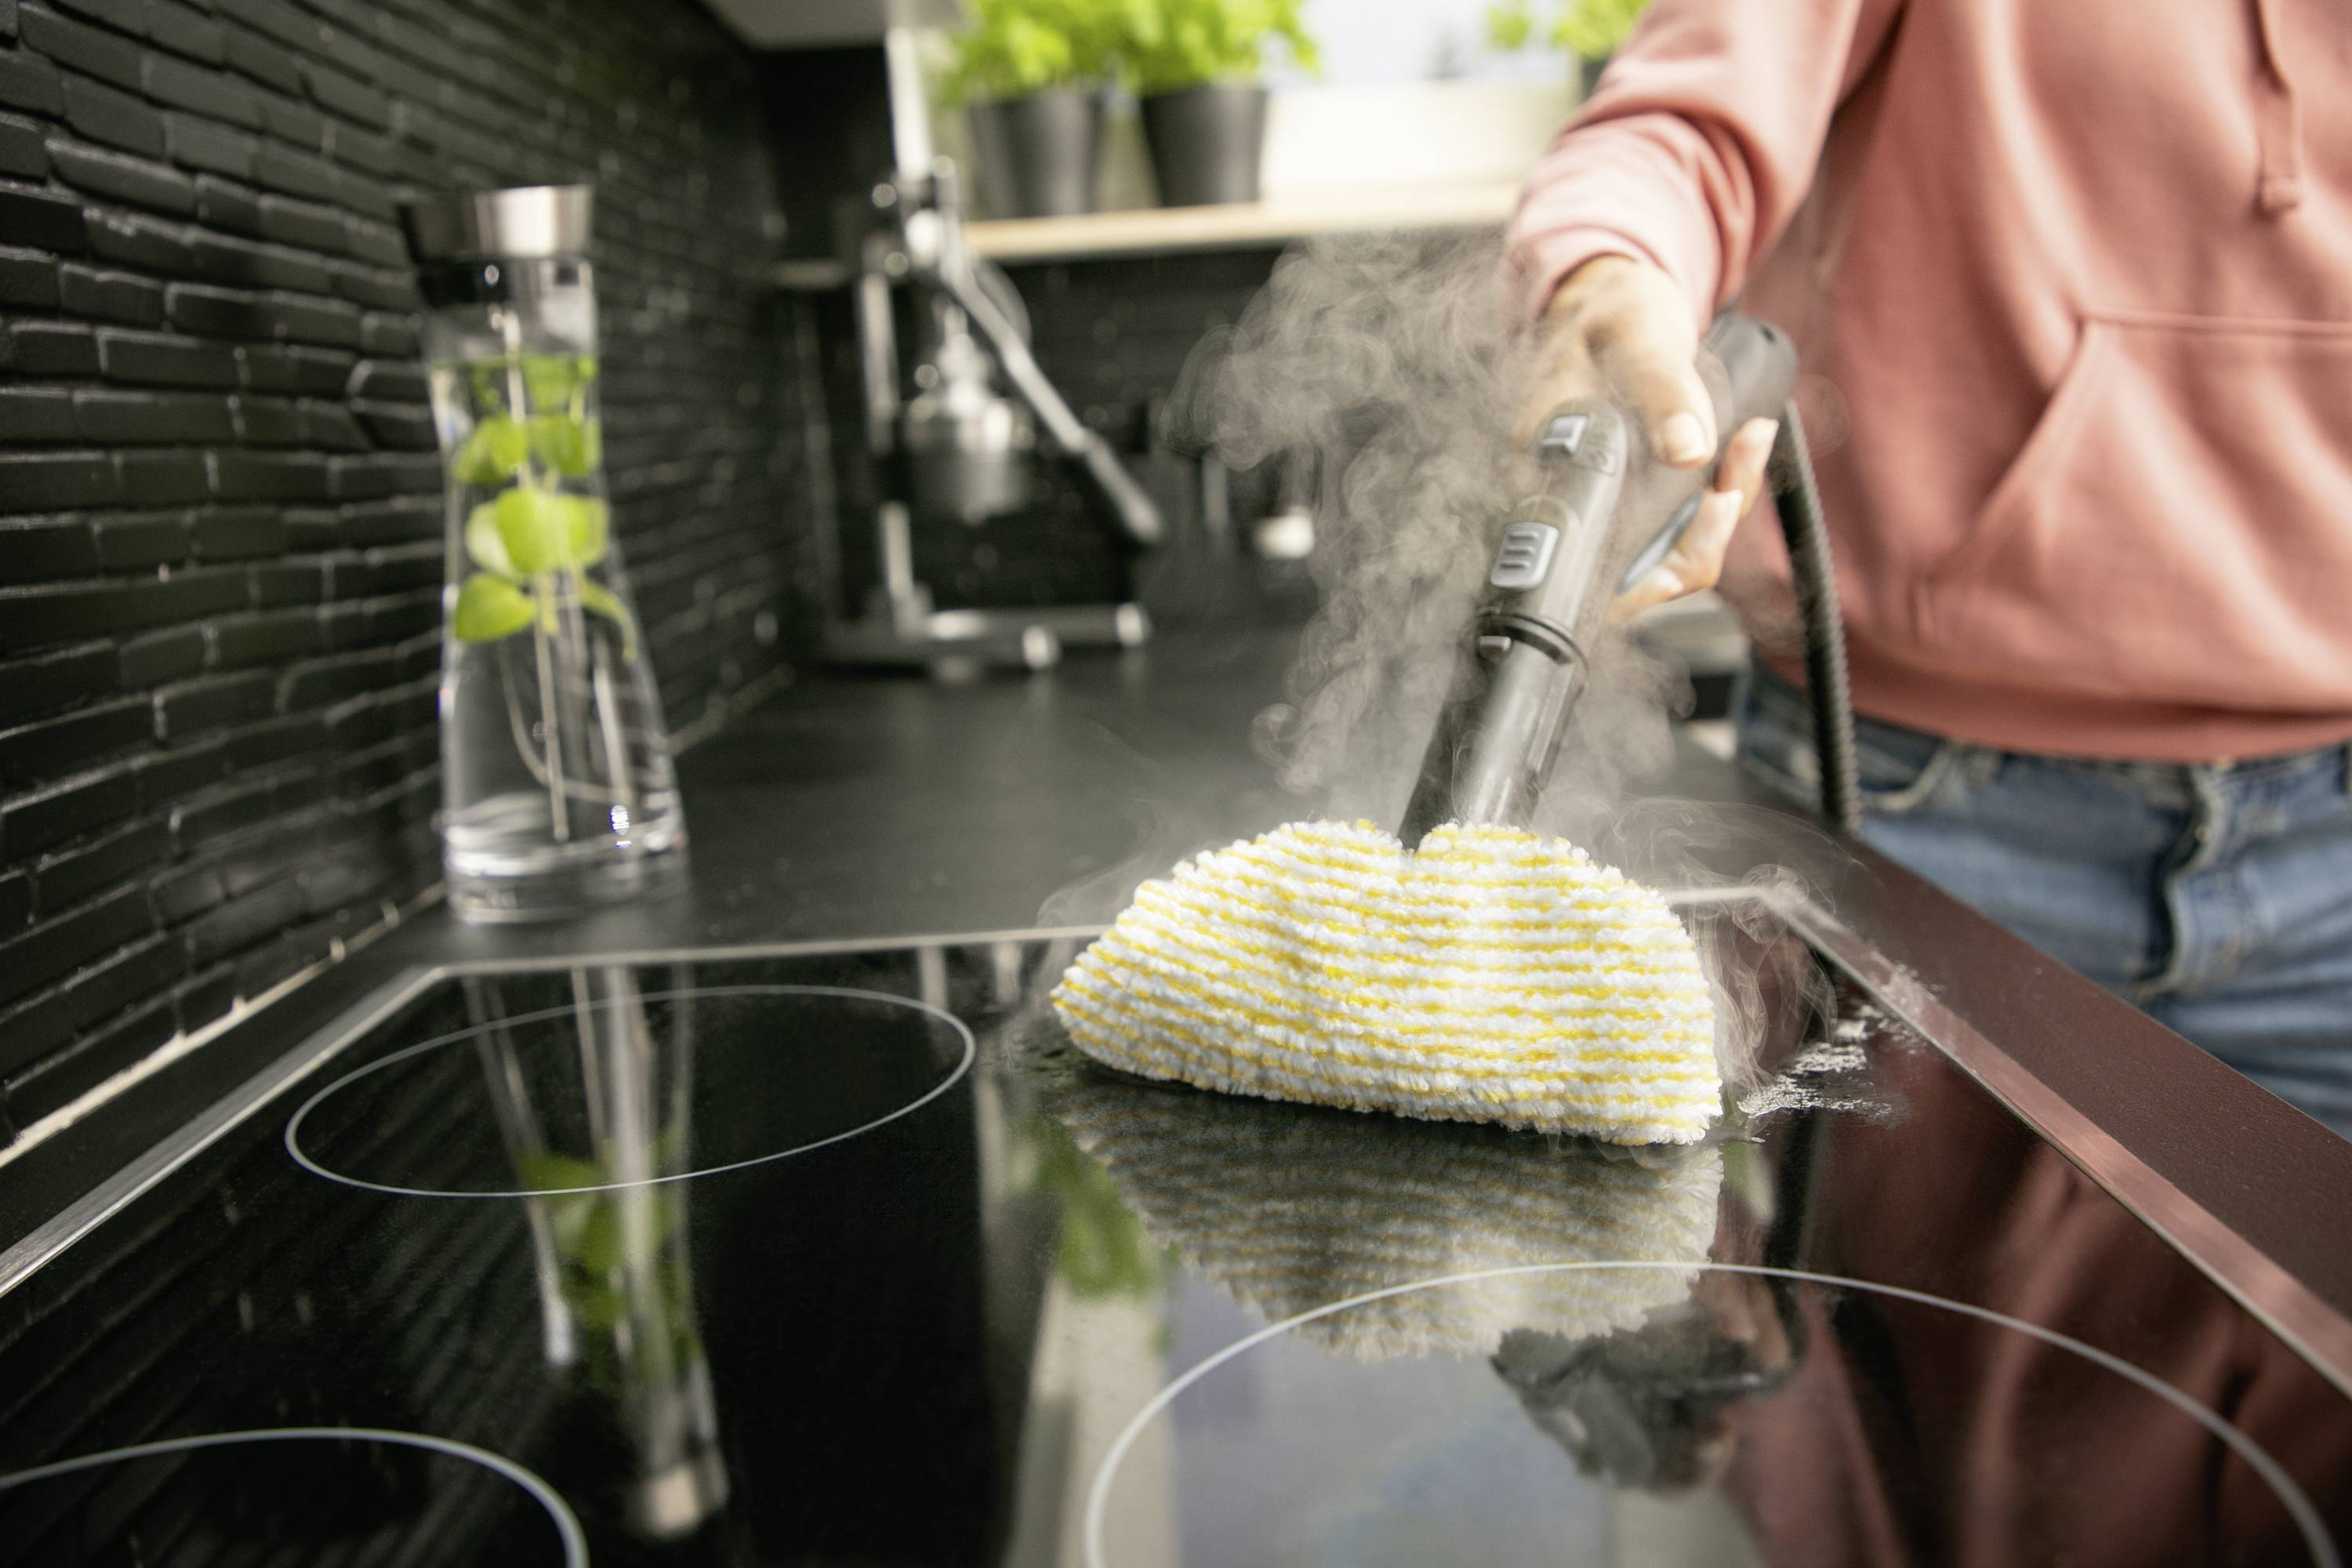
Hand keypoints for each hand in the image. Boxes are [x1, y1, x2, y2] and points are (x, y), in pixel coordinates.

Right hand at [1518, 256, 1776, 622]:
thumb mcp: (1635, 334)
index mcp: (1541, 472)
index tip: (1695, 522)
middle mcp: (1566, 501)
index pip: (1579, 566)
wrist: (1616, 299)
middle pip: (1628, 578)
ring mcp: (1602, 505)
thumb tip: (1687, 452)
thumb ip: (1659, 388)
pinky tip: (1744, 448)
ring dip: (1716, 517)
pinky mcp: (1635, 499)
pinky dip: (1720, 498)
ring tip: (1747, 448)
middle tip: (1730, 491)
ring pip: (1663, 555)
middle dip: (1694, 545)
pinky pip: (1681, 526)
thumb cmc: (1610, 312)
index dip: (1643, 576)